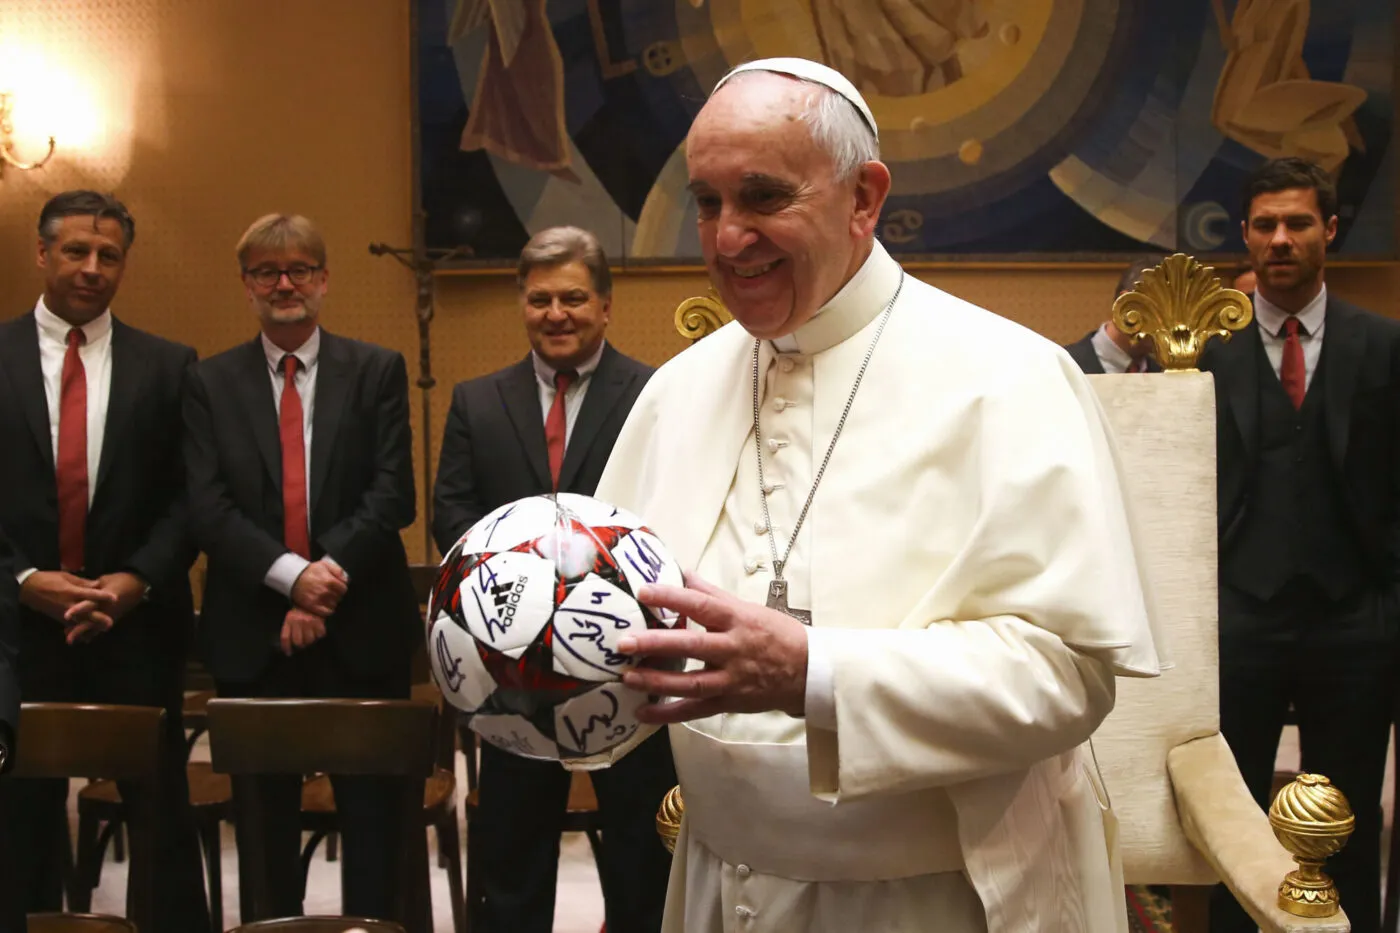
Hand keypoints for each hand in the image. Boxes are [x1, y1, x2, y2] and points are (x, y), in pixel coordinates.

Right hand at [20, 570, 115, 625]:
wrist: (29, 589)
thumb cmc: (49, 579)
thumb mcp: (67, 577)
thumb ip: (83, 583)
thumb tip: (98, 585)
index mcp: (71, 591)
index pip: (90, 594)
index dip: (103, 596)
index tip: (115, 598)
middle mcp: (69, 604)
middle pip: (87, 613)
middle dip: (98, 618)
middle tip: (111, 623)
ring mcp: (63, 613)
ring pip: (80, 621)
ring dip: (92, 625)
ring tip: (103, 629)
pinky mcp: (59, 618)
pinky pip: (72, 624)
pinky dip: (81, 628)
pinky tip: (90, 632)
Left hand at [62, 572, 147, 644]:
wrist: (137, 585)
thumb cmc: (120, 580)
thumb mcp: (104, 580)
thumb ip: (90, 587)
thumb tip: (76, 592)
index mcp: (104, 598)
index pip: (89, 604)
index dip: (78, 610)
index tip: (66, 616)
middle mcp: (107, 609)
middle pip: (92, 621)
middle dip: (80, 630)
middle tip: (68, 639)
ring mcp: (110, 615)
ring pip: (95, 627)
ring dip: (84, 634)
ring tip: (70, 640)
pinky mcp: (113, 618)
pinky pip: (100, 627)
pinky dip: (91, 633)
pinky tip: (83, 639)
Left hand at [280, 607, 327, 655]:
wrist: (311, 600)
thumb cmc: (299, 611)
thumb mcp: (290, 617)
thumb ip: (288, 629)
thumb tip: (289, 647)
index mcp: (289, 620)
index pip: (285, 637)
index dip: (286, 647)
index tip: (288, 653)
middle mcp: (298, 622)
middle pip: (298, 642)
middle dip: (300, 645)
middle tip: (302, 643)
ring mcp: (309, 622)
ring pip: (309, 640)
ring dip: (310, 641)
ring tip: (310, 637)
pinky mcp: (319, 621)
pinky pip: (320, 635)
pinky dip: (319, 635)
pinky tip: (317, 632)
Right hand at [291, 559, 347, 615]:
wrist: (293, 577)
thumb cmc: (309, 571)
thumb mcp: (325, 564)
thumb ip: (338, 570)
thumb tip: (346, 579)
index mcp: (330, 581)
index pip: (343, 589)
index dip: (341, 588)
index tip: (338, 588)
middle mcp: (325, 591)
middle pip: (339, 597)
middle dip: (336, 595)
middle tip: (331, 592)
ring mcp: (319, 600)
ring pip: (334, 605)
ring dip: (332, 602)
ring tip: (327, 598)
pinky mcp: (313, 606)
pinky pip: (327, 612)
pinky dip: (328, 610)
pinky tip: (325, 605)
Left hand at [618, 573, 808, 723]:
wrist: (808, 671)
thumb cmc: (774, 634)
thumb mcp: (747, 608)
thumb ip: (712, 593)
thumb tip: (682, 572)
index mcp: (737, 620)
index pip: (701, 604)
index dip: (672, 597)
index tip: (644, 591)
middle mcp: (733, 649)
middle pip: (692, 645)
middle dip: (656, 644)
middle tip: (625, 642)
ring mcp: (731, 679)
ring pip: (691, 683)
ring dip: (657, 682)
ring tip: (628, 677)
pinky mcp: (729, 703)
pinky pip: (695, 710)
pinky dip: (668, 714)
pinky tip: (642, 712)